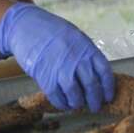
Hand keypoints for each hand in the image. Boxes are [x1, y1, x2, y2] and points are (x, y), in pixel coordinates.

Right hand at [0, 3, 114, 112]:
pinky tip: (64, 104)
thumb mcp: (75, 36)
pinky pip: (56, 96)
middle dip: (95, 100)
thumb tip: (96, 75)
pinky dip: (62, 104)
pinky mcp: (44, 76)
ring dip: (78, 103)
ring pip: (74, 94)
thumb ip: (85, 53)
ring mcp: (60, 68)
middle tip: (95, 107)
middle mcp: (75, 58)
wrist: (25, 25)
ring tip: (77, 105)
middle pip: (91, 85)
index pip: (104, 71)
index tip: (108, 97)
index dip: (108, 87)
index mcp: (86, 47)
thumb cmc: (51, 30)